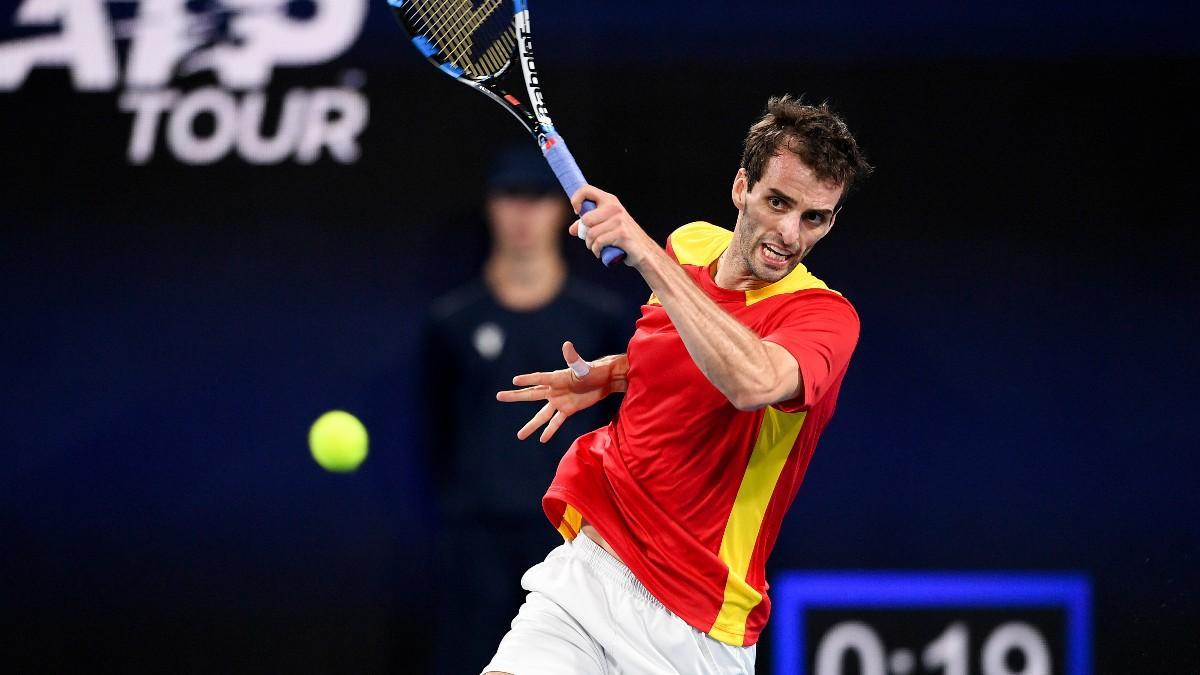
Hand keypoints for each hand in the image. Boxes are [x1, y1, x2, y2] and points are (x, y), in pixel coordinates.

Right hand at [496, 341, 625, 442]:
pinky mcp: (568, 409)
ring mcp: (559, 400)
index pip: (539, 378)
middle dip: (515, 396)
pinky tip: (542, 439)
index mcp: (556, 378)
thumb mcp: (583, 366)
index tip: (514, 381)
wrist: (604, 379)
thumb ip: (573, 358)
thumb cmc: (594, 370)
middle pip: (531, 394)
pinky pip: (557, 421)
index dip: (528, 379)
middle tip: (499, 396)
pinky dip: (550, 430)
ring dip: (532, 425)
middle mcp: (554, 389)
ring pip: (542, 415)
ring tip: (520, 436)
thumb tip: (567, 345)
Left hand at [569, 185, 659, 268]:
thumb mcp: (605, 227)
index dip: (576, 199)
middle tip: (590, 240)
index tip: (577, 211)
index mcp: (610, 201)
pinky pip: (599, 242)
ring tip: (596, 248)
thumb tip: (572, 229)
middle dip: (584, 234)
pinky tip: (600, 253)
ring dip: (590, 245)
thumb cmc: (622, 238)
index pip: (586, 190)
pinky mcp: (622, 233)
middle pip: (586, 219)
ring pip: (591, 233)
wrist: (643, 251)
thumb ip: (588, 226)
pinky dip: (596, 250)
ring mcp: (619, 220)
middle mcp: (614, 207)